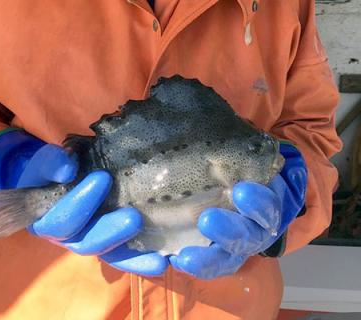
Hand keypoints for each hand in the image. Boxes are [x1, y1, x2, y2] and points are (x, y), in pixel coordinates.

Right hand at [0, 129, 166, 275]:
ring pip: (110, 255)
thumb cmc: (53, 171)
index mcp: (48, 220)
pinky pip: (126, 259)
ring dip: (133, 255)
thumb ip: (53, 163)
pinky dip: (143, 262)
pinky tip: (162, 262)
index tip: (102, 177)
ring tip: (157, 254)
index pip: (60, 220)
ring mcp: (91, 243)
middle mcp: (69, 239)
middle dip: (110, 231)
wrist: (61, 180)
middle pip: (87, 243)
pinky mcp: (112, 246)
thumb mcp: (48, 162)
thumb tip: (67, 168)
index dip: (79, 202)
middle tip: (133, 217)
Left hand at [169, 143, 306, 278]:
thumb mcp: (245, 159)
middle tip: (207, 220)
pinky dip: (192, 265)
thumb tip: (214, 108)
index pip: (268, 205)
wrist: (243, 194)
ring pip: (226, 257)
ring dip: (206, 257)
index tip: (242, 189)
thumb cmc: (241, 173)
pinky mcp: (216, 257)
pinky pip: (207, 266)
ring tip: (184, 256)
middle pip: (248, 236)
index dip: (257, 201)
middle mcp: (254, 229)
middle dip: (230, 230)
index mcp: (266, 205)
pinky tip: (172, 261)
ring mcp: (235, 247)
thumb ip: (237, 146)